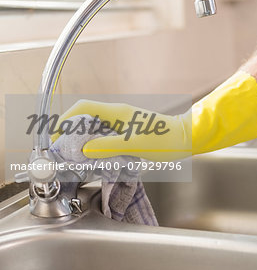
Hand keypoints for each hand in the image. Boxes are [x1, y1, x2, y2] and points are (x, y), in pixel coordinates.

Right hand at [52, 71, 256, 160]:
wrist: (187, 138)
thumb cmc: (165, 139)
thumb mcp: (135, 145)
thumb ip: (108, 146)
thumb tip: (84, 150)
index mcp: (116, 113)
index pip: (83, 109)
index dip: (66, 120)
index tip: (56, 137)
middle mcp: (117, 116)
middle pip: (86, 119)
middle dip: (71, 133)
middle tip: (64, 152)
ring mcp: (122, 124)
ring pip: (95, 130)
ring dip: (84, 142)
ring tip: (76, 158)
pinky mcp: (128, 134)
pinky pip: (105, 138)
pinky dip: (96, 147)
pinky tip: (96, 160)